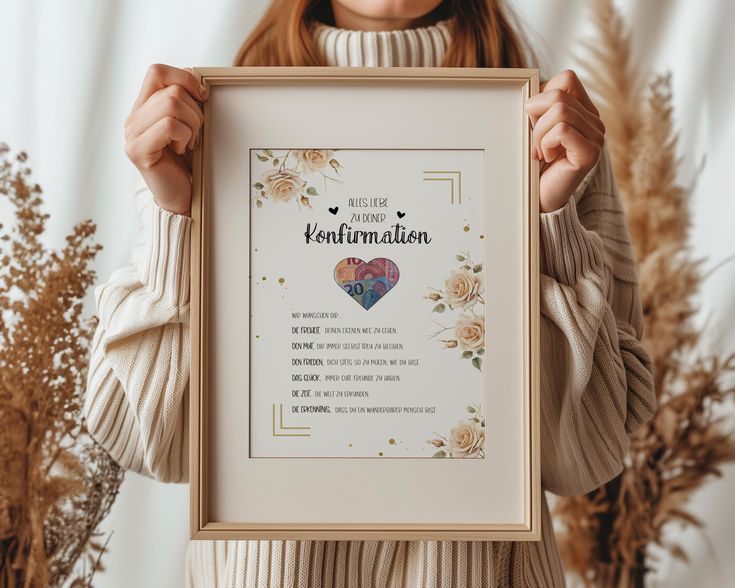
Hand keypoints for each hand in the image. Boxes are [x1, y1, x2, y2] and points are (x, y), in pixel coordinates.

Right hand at [124, 64, 207, 215]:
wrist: (183, 199)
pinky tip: (183, 151)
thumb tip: (193, 74)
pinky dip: (185, 137)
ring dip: (192, 125)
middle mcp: (133, 119)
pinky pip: (170, 126)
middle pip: (171, 89)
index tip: (202, 98)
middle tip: (196, 134)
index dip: (184, 79)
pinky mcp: (138, 151)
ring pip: (172, 104)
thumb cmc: (190, 163)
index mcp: (144, 108)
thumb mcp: (191, 125)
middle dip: (195, 110)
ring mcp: (132, 134)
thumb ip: (186, 100)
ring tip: (189, 144)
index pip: (157, 72)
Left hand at [525, 70, 604, 212]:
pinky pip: (562, 130)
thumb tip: (531, 87)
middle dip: (535, 116)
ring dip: (538, 133)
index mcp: (584, 111)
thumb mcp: (534, 128)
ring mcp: (596, 138)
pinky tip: (545, 158)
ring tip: (539, 151)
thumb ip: (539, 106)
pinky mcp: (590, 154)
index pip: (567, 78)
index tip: (534, 121)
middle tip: (533, 141)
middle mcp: (595, 122)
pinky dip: (545, 143)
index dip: (542, 95)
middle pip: (559, 93)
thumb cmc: (534, 163)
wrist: (538, 199)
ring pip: (560, 110)